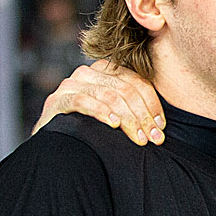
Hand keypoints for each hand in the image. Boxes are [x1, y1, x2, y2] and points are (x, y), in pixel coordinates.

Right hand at [33, 60, 165, 146]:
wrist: (54, 144)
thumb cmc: (88, 130)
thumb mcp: (113, 114)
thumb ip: (131, 109)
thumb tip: (160, 124)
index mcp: (105, 71)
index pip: (136, 81)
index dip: (152, 104)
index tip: (161, 127)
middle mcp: (87, 74)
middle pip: (124, 89)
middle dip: (143, 116)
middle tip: (154, 138)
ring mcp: (71, 85)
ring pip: (108, 96)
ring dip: (128, 119)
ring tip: (139, 138)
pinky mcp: (57, 100)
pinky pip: (83, 101)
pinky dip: (100, 112)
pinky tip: (113, 125)